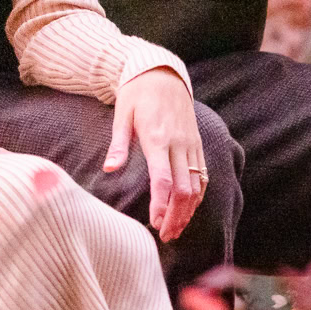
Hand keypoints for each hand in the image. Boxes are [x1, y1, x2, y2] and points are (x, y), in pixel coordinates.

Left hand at [104, 67, 205, 242]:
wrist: (163, 73)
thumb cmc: (137, 94)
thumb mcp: (122, 114)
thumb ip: (118, 144)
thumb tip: (108, 169)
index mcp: (158, 138)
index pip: (163, 179)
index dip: (161, 204)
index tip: (155, 223)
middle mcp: (179, 143)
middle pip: (184, 189)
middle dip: (176, 216)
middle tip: (165, 235)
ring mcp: (191, 144)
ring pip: (196, 185)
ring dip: (188, 211)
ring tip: (175, 229)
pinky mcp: (197, 143)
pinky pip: (202, 175)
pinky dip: (198, 196)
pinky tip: (189, 210)